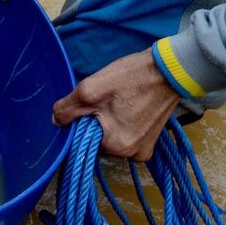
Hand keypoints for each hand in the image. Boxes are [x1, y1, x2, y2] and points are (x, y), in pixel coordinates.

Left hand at [53, 50, 180, 161]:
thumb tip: (55, 122)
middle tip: (105, 101)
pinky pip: (125, 136)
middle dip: (95, 121)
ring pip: (110, 137)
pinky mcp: (150, 141)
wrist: (170, 69)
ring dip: (108, 121)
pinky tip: (128, 106)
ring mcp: (143, 149)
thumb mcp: (89, 90)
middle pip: (97, 140)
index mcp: (116, 147)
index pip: (82, 141)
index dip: (79, 122)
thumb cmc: (131, 77)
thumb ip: (66, 109)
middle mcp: (131, 155)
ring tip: (118, 101)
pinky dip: (121, 123)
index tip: (89, 106)